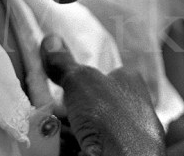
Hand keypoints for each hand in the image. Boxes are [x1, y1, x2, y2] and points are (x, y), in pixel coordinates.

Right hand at [40, 34, 165, 155]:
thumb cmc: (111, 116)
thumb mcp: (80, 81)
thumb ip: (64, 63)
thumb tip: (50, 40)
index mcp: (131, 82)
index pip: (105, 73)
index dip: (80, 80)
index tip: (61, 87)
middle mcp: (133, 107)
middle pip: (92, 103)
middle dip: (68, 108)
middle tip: (50, 112)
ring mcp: (127, 135)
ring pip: (89, 128)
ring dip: (67, 129)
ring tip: (50, 131)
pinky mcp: (117, 153)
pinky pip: (89, 146)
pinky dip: (73, 146)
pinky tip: (61, 146)